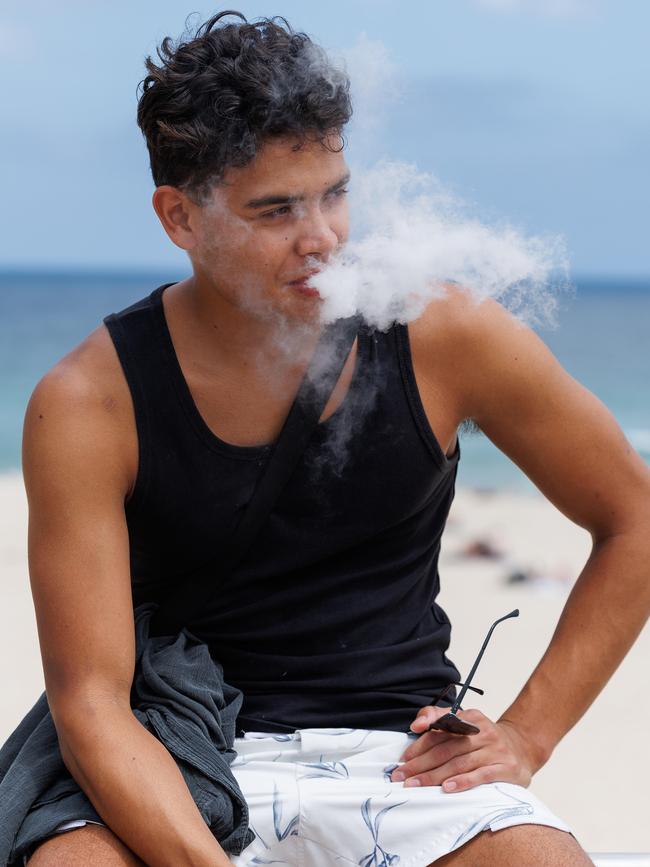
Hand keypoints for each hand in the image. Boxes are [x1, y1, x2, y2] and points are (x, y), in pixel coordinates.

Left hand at [390, 705, 537, 792]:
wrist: (522, 748)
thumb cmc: (484, 739)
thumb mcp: (466, 722)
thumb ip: (439, 718)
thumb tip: (416, 724)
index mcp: (471, 718)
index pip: (440, 731)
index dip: (419, 745)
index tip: (402, 759)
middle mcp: (483, 732)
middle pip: (446, 749)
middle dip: (420, 764)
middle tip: (401, 777)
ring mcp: (496, 750)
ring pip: (459, 763)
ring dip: (434, 776)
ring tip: (416, 785)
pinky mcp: (506, 768)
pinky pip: (481, 776)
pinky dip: (463, 782)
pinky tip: (447, 788)